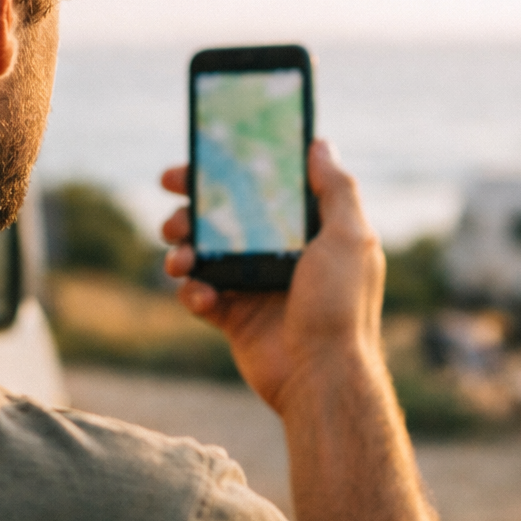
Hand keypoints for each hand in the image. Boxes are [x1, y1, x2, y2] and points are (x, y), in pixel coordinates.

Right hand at [160, 139, 385, 413]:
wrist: (322, 377)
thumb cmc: (342, 306)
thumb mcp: (350, 238)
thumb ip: (336, 189)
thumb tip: (319, 143)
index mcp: (308, 230)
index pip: (266, 187)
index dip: (235, 168)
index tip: (204, 154)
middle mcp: (279, 253)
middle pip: (226, 215)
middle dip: (194, 202)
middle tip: (170, 194)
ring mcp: (254, 285)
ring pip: (204, 252)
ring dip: (183, 247)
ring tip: (179, 257)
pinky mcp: (235, 317)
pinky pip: (200, 294)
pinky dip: (192, 292)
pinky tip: (202, 296)